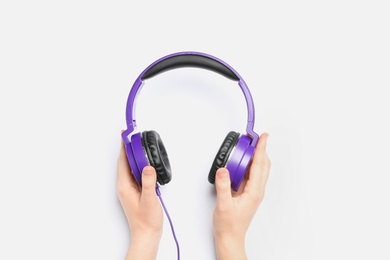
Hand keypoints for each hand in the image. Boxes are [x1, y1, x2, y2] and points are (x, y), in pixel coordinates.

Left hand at [117, 140, 162, 259]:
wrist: (146, 234)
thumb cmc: (147, 221)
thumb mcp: (149, 200)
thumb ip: (149, 182)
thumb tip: (148, 167)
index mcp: (125, 186)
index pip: (123, 161)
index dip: (124, 147)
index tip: (125, 135)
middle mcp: (125, 186)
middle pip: (125, 162)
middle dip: (128, 148)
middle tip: (132, 136)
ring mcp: (129, 189)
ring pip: (130, 167)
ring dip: (134, 156)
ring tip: (139, 145)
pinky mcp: (135, 191)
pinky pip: (135, 173)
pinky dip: (139, 165)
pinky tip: (145, 163)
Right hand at [213, 133, 270, 259]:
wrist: (230, 237)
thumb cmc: (229, 225)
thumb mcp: (223, 205)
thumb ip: (223, 186)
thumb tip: (224, 170)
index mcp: (254, 191)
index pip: (259, 165)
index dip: (261, 149)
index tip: (263, 136)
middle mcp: (256, 190)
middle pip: (262, 164)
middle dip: (260, 149)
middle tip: (253, 137)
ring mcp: (252, 191)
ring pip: (257, 168)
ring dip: (254, 155)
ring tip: (247, 145)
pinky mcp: (247, 192)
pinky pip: (250, 174)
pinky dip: (247, 164)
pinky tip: (240, 161)